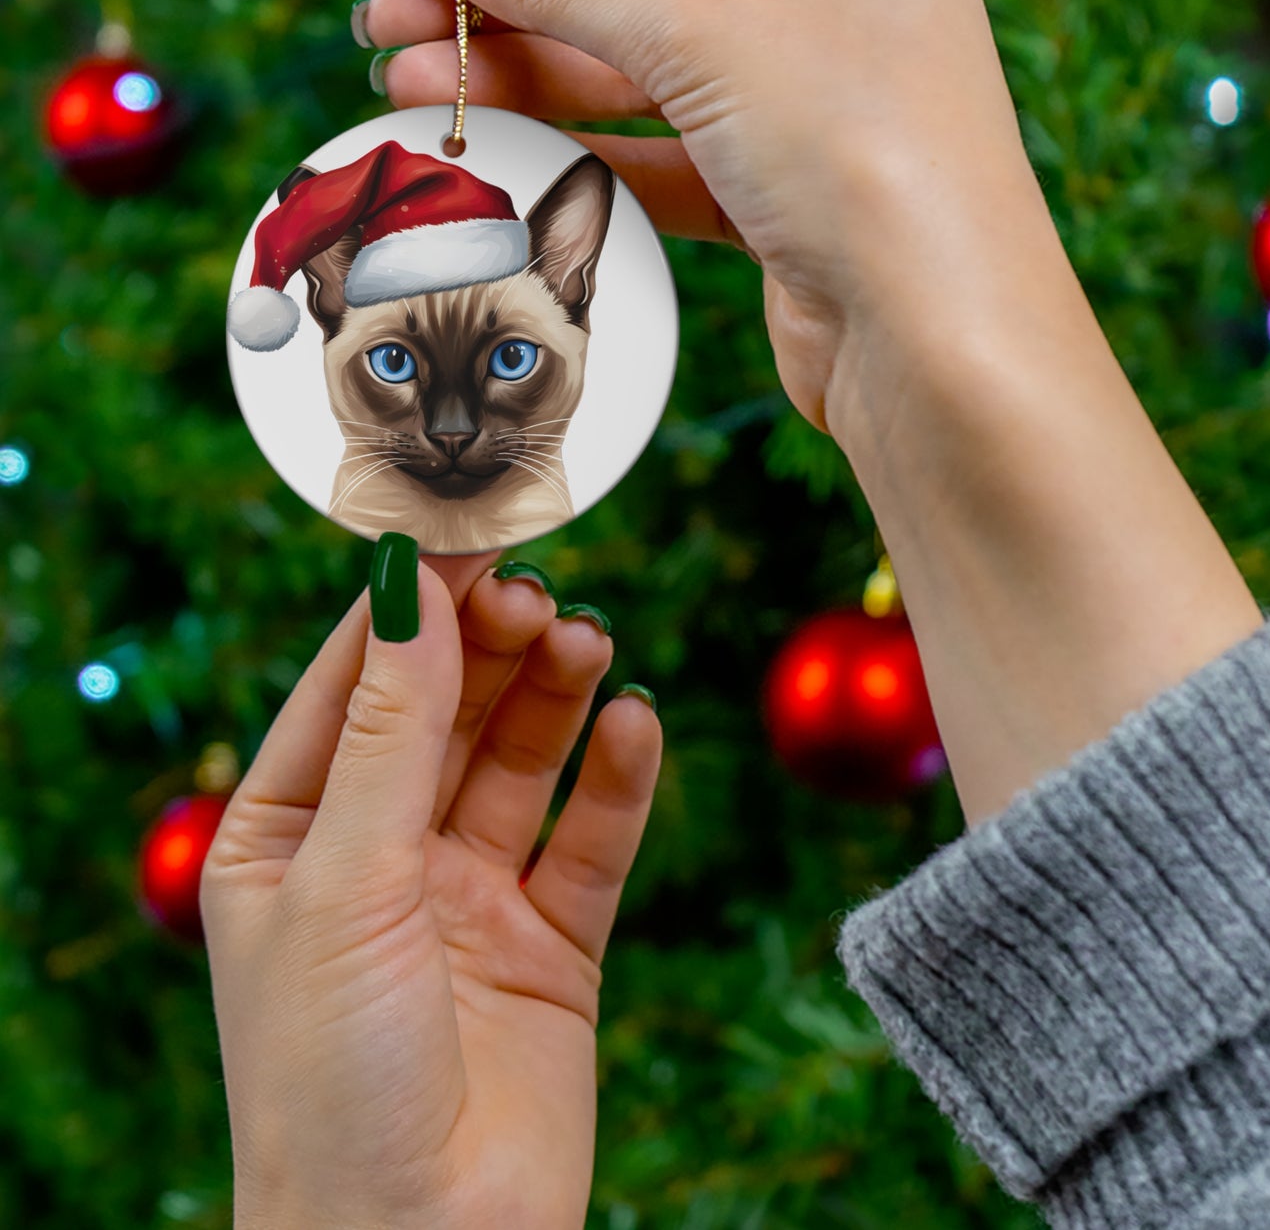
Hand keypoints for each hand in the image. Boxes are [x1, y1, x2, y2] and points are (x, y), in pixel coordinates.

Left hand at [201, 552, 661, 1229]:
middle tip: (540, 593)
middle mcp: (380, 858)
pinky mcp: (552, 944)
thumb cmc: (330, 1079)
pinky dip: (617, 779)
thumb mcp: (344, 880)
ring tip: (589, 642)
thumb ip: (390, 731)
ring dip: (556, 696)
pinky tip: (635, 723)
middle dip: (491, 647)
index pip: (352, 688)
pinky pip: (591, 840)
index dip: (409, 610)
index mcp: (290, 838)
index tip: (465, 534)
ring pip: (522, 762)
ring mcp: (469, 899)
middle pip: (447, 713)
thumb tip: (408, 586)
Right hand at [361, 0, 1053, 439]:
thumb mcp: (708, 35)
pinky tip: (498, 151)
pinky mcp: (782, 192)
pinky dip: (581, 152)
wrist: (937, 345)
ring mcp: (808, 99)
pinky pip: (662, 154)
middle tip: (388, 25)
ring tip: (410, 89)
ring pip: (640, 72)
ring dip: (526, 80)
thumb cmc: (864, 156)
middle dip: (508, 3)